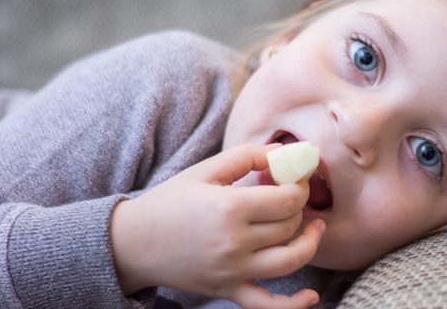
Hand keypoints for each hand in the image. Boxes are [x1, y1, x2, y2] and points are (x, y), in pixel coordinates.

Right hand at [110, 144, 324, 308]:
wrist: (132, 242)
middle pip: (289, 226)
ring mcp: (232, 271)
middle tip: (295, 195)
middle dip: (300, 207)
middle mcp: (234, 242)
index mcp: (229, 208)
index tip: (297, 178)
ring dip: (309, 244)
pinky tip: (312, 295)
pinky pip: (266, 306)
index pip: (287, 199)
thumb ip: (247, 156)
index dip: (301, 186)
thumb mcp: (206, 170)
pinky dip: (293, 306)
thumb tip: (284, 152)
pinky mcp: (227, 291)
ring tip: (315, 227)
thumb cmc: (170, 201)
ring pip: (290, 261)